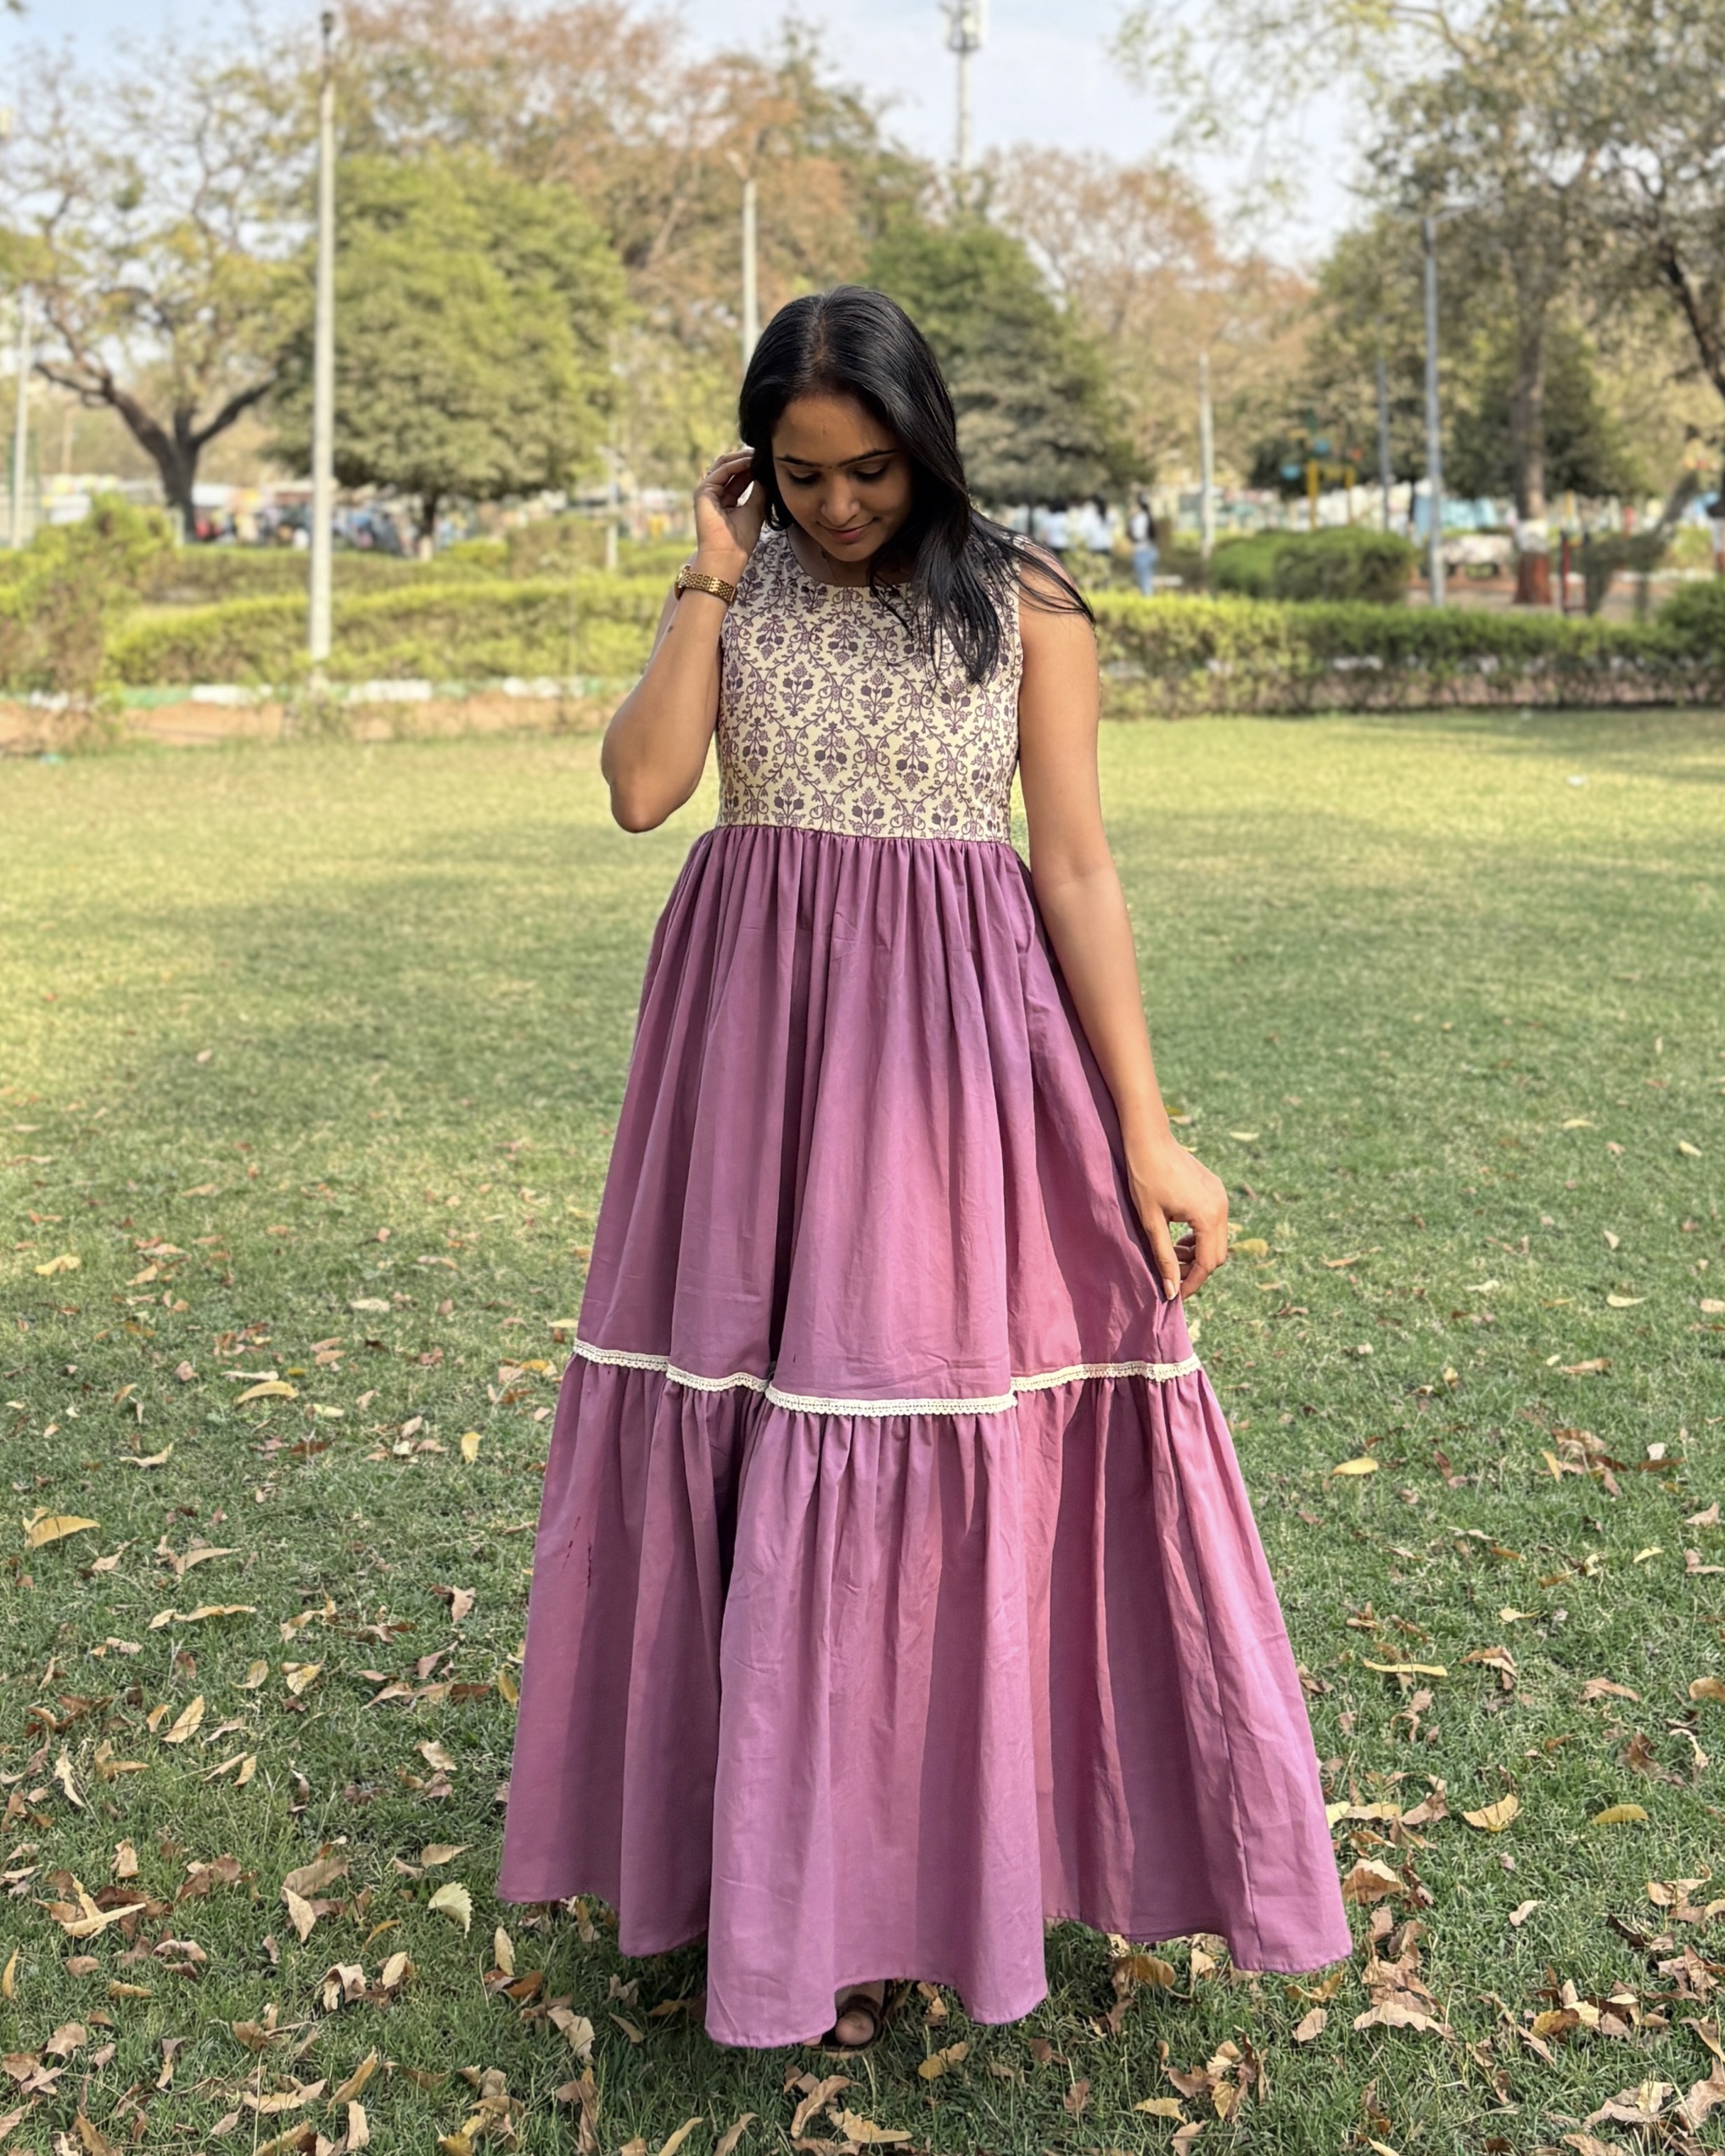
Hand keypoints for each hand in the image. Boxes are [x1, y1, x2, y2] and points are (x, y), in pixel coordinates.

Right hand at [692, 449, 766, 580]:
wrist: (728, 555)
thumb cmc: (741, 539)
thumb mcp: (756, 509)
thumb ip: (759, 490)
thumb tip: (765, 472)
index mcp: (726, 500)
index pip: (739, 477)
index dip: (752, 467)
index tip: (767, 461)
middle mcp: (715, 494)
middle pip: (730, 468)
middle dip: (746, 459)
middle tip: (763, 453)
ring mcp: (707, 492)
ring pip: (724, 465)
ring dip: (742, 458)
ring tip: (758, 454)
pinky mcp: (703, 491)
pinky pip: (721, 471)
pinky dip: (736, 464)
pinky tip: (750, 462)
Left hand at [1126, 1135, 1228, 1301]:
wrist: (1149, 1138)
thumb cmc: (1145, 1178)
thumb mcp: (1151, 1222)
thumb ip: (1163, 1258)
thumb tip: (1171, 1291)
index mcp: (1208, 1216)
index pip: (1207, 1263)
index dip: (1192, 1283)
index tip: (1175, 1296)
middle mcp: (1221, 1207)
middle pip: (1217, 1254)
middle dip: (1196, 1269)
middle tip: (1171, 1274)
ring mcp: (1221, 1197)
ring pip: (1217, 1239)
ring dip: (1197, 1253)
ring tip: (1170, 1254)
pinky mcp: (1215, 1190)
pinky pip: (1214, 1223)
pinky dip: (1200, 1236)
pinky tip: (1178, 1236)